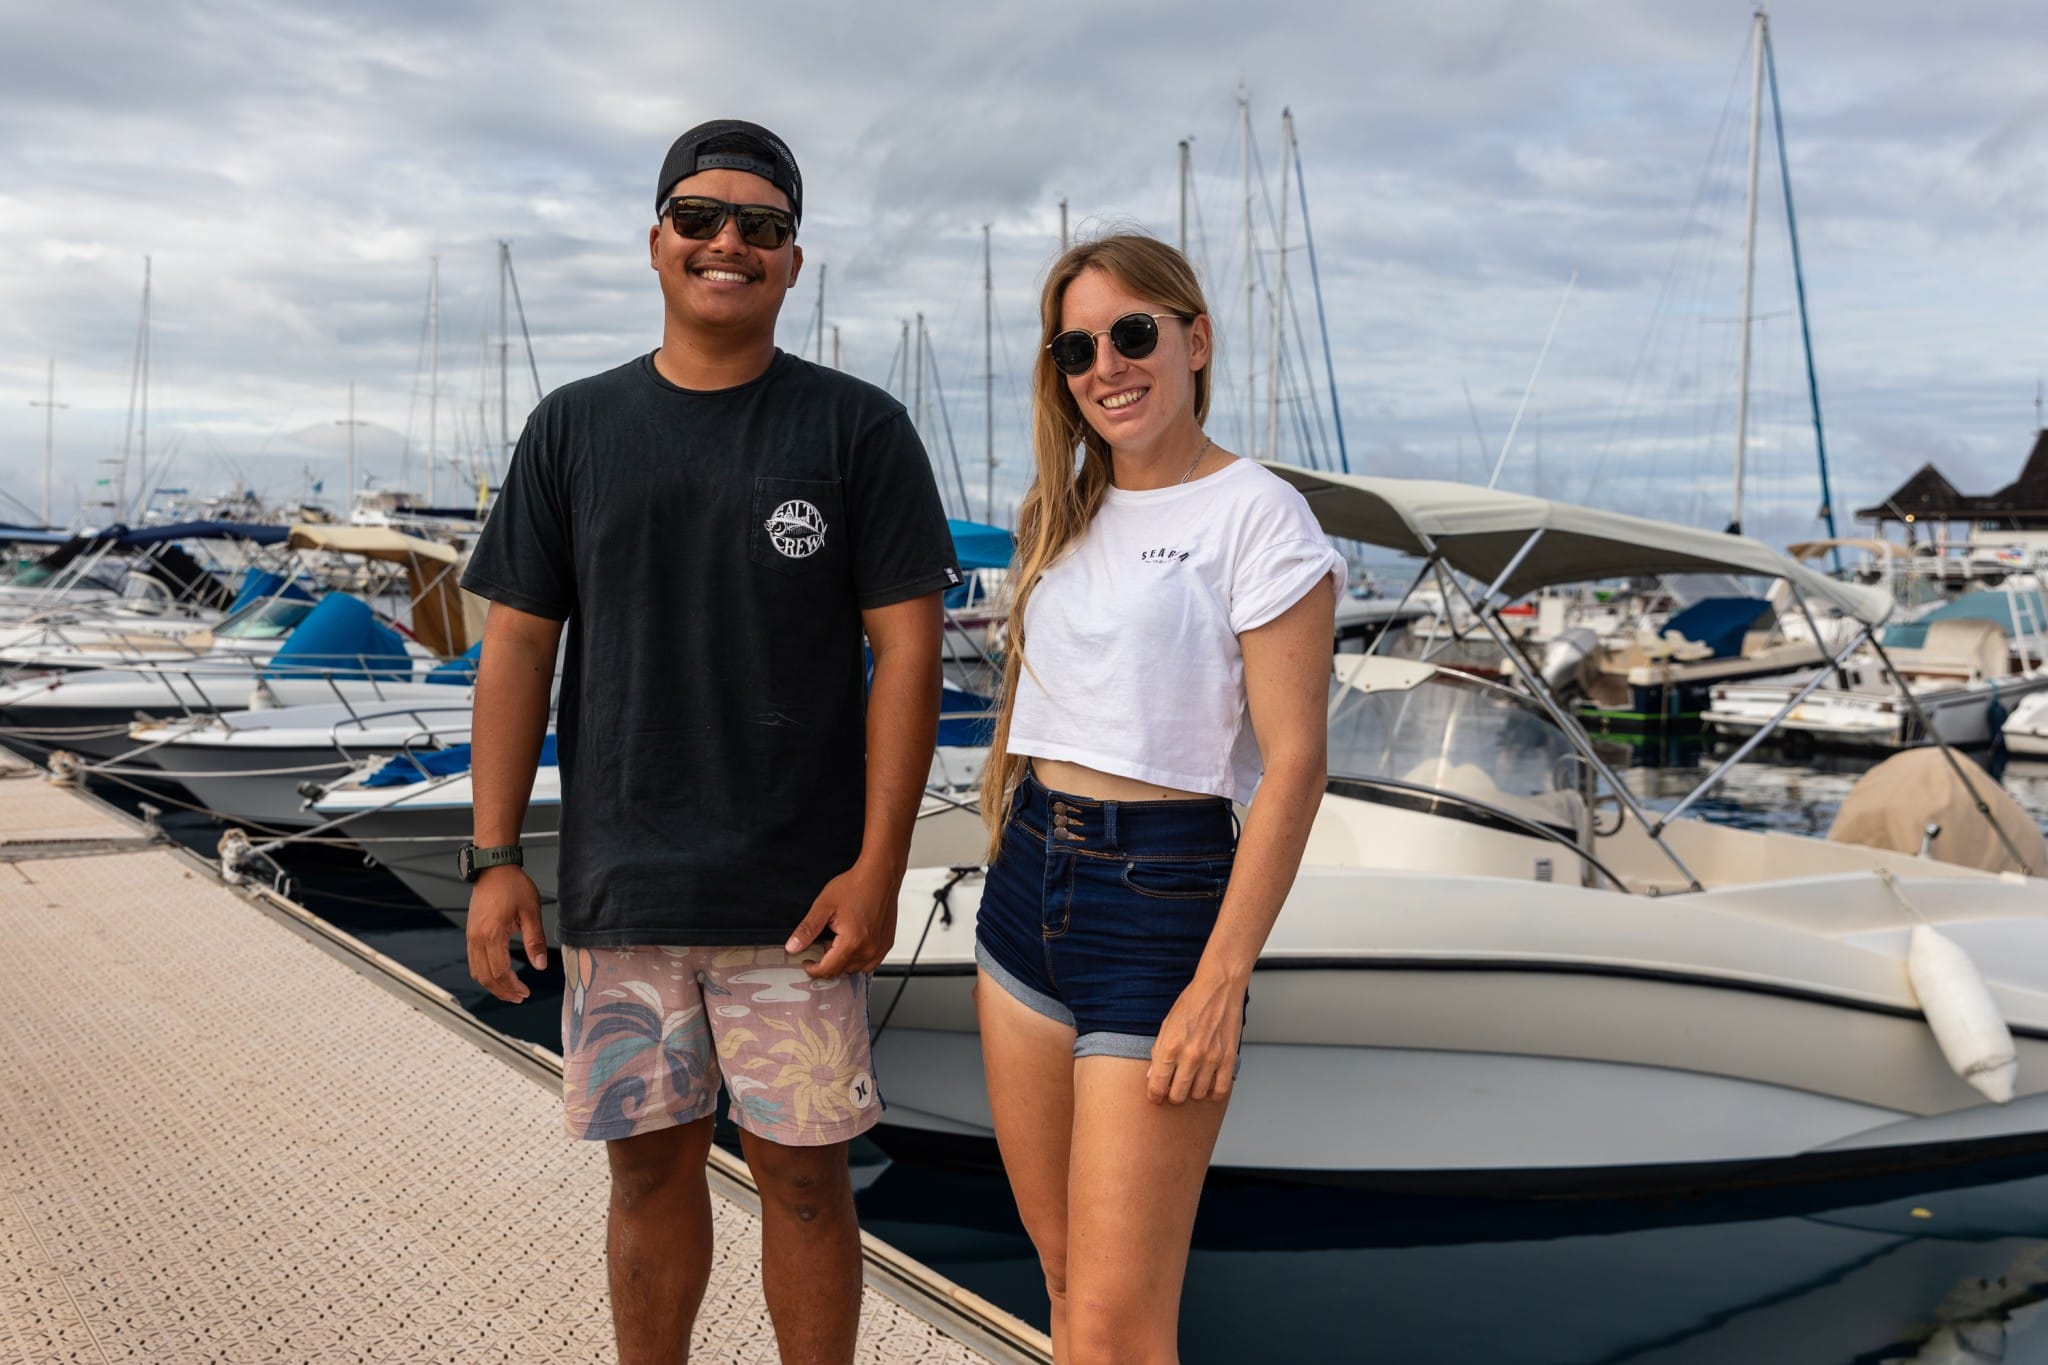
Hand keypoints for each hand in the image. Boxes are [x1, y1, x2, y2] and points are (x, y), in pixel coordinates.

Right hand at [465, 865, 547, 1001]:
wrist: (493, 868)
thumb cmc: (512, 885)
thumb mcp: (531, 911)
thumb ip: (535, 940)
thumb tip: (540, 965)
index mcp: (491, 934)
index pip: (500, 972)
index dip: (513, 986)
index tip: (526, 992)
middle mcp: (477, 938)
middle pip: (486, 977)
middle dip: (502, 991)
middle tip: (519, 997)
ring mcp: (471, 936)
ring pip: (477, 972)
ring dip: (492, 985)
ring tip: (509, 992)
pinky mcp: (471, 933)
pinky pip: (473, 961)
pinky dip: (484, 974)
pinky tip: (497, 976)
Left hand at [785, 859, 901, 978]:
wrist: (880, 875)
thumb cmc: (856, 886)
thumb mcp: (824, 905)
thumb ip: (807, 929)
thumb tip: (793, 947)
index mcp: (852, 943)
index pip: (828, 970)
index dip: (812, 969)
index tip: (807, 962)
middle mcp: (869, 950)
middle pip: (842, 971)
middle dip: (828, 962)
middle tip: (823, 942)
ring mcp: (880, 948)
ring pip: (857, 969)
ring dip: (844, 961)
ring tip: (838, 941)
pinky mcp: (887, 944)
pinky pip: (871, 962)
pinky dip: (859, 958)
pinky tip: (853, 942)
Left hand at [1147, 970, 1246, 1104]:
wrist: (1219, 988)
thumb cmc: (1192, 1002)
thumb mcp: (1166, 1024)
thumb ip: (1158, 1051)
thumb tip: (1152, 1074)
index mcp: (1170, 1047)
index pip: (1157, 1086)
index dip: (1154, 1096)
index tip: (1156, 1095)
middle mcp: (1190, 1056)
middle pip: (1178, 1096)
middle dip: (1173, 1096)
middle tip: (1174, 1088)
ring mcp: (1211, 1059)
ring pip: (1199, 1095)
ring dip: (1193, 1092)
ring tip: (1192, 1081)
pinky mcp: (1228, 1059)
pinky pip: (1221, 1090)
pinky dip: (1213, 1093)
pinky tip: (1209, 1085)